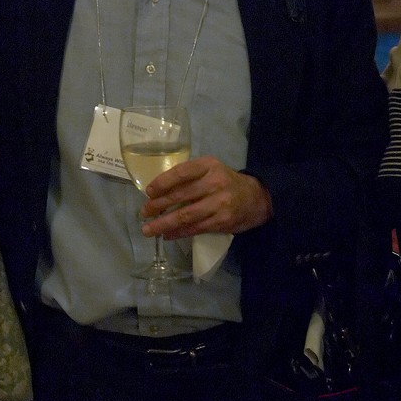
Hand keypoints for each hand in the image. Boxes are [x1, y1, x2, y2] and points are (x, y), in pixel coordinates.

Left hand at [140, 157, 272, 240]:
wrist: (256, 198)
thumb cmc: (225, 182)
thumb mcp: (210, 170)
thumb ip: (189, 176)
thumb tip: (157, 190)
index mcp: (209, 165)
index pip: (181, 173)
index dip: (162, 183)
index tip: (148, 192)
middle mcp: (215, 182)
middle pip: (181, 196)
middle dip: (158, 206)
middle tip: (143, 213)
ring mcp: (220, 203)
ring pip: (186, 216)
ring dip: (164, 224)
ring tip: (148, 229)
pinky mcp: (222, 222)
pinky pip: (195, 228)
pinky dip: (178, 233)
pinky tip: (167, 235)